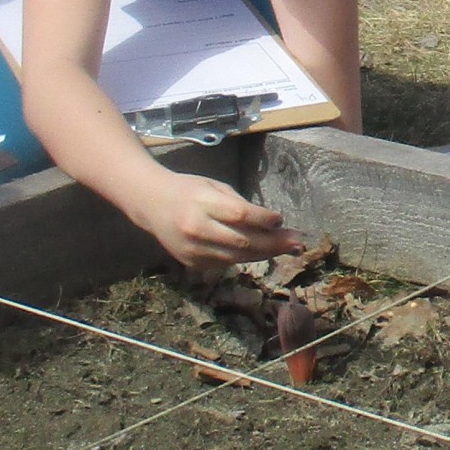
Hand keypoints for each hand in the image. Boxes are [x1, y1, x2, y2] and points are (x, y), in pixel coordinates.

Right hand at [138, 170, 296, 267]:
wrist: (152, 204)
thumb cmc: (188, 189)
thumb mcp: (213, 186)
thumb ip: (239, 205)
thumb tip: (272, 223)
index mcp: (202, 203)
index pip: (240, 215)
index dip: (263, 219)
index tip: (281, 219)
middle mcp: (197, 229)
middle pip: (242, 241)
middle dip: (273, 243)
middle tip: (297, 242)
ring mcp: (193, 250)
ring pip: (237, 257)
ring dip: (265, 253)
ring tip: (287, 248)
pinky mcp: (192, 263)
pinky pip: (226, 263)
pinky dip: (245, 258)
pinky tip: (261, 252)